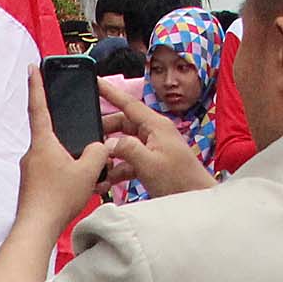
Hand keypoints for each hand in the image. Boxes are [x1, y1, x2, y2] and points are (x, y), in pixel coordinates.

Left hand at [15, 68, 111, 234]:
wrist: (36, 228)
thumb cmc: (58, 198)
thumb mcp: (88, 171)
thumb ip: (99, 152)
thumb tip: (101, 146)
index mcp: (43, 142)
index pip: (38, 106)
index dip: (37, 85)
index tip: (33, 67)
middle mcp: (33, 153)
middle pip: (51, 132)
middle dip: (66, 128)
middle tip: (78, 122)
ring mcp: (31, 170)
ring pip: (54, 154)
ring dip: (70, 155)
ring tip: (88, 166)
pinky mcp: (33, 185)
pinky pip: (52, 171)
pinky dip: (66, 172)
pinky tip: (79, 184)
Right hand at [97, 78, 214, 198]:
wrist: (195, 199)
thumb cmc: (179, 180)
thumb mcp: (149, 164)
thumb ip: (126, 150)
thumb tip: (107, 144)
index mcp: (156, 126)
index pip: (129, 104)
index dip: (111, 92)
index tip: (96, 82)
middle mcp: (153, 133)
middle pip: (122, 124)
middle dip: (104, 134)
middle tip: (87, 142)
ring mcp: (151, 148)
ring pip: (122, 145)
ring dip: (108, 157)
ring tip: (96, 169)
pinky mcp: (150, 163)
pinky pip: (127, 161)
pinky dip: (115, 169)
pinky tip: (105, 181)